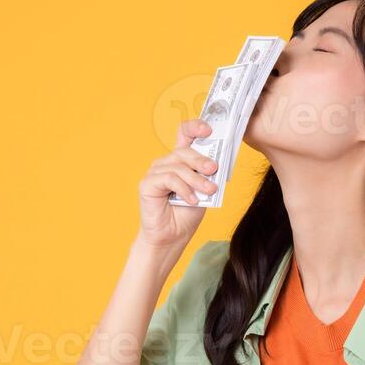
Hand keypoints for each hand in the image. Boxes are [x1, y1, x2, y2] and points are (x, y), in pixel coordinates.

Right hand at [137, 118, 218, 250]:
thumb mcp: (204, 190)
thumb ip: (207, 175)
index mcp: (180, 161)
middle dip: (201, 160)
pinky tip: (193, 200)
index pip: (184, 134)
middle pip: (184, 151)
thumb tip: (216, 163)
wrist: (172, 236)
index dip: (195, 127)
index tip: (208, 130)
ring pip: (178, 167)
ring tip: (209, 191)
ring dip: (196, 179)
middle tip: (214, 170)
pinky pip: (169, 179)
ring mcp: (155, 172)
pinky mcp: (147, 184)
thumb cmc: (186, 214)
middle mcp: (166, 163)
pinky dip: (184, 189)